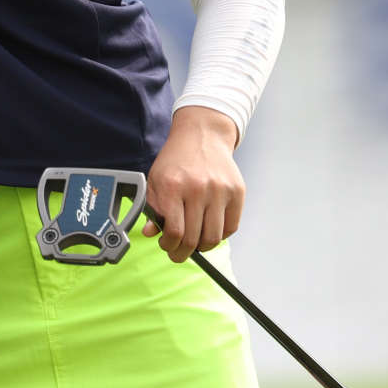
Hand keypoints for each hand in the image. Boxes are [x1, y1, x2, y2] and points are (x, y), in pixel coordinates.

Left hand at [142, 105, 242, 262]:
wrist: (202, 135)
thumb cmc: (176, 159)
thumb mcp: (156, 179)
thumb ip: (152, 207)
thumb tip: (150, 233)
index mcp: (173, 186)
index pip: (174, 231)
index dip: (169, 246)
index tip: (166, 246)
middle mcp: (197, 189)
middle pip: (194, 238)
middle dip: (183, 252)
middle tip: (179, 253)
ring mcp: (220, 191)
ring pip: (214, 237)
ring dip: (203, 247)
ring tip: (195, 242)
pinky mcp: (237, 192)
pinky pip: (231, 227)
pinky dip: (220, 235)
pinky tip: (209, 228)